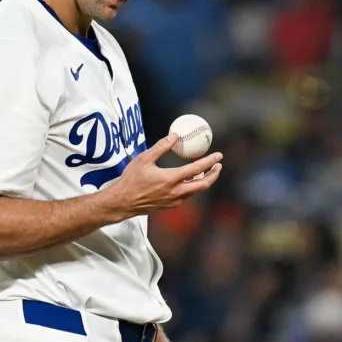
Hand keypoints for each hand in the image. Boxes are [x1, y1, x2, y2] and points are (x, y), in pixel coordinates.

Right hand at [104, 133, 222, 218]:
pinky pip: (187, 196)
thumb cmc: (131, 179)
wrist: (123, 202)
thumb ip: (161, 147)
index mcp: (170, 179)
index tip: (219, 155)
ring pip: (195, 191)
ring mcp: (174, 201)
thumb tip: (175, 136)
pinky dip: (192, 188)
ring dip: (203, 181)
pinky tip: (188, 181)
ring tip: (203, 171)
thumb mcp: (144, 159)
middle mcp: (175, 192)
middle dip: (213, 175)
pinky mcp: (170, 206)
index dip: (210, 161)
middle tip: (218, 166)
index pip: (197, 169)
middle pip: (203, 184)